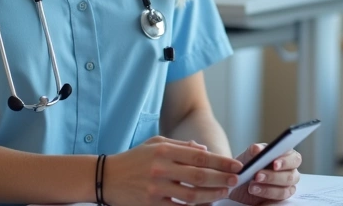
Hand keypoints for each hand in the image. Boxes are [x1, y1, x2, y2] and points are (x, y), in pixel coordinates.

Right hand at [103, 136, 242, 204]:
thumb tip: (205, 150)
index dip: (221, 161)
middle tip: (235, 180)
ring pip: (191, 195)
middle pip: (199, 175)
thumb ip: (182, 146)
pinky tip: (204, 204)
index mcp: (165, 150)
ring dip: (211, 195)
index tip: (235, 165)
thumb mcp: (156, 143)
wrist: (107, 177)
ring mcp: (156, 188)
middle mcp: (161, 168)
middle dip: (221, 178)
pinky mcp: (151, 204)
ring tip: (223, 192)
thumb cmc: (134, 159)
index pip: (200, 156)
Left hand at [226, 144, 301, 204]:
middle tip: (257, 176)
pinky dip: (267, 200)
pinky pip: (278, 202)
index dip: (286, 162)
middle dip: (273, 177)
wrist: (239, 180)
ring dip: (268, 189)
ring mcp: (286, 187)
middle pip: (290, 177)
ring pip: (284, 191)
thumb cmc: (249, 164)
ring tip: (251, 187)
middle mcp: (290, 172)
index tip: (274, 164)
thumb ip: (254, 150)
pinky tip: (256, 196)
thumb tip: (258, 149)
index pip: (294, 159)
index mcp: (287, 157)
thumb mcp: (249, 155)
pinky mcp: (279, 199)